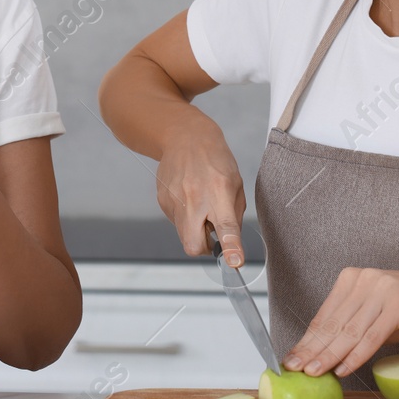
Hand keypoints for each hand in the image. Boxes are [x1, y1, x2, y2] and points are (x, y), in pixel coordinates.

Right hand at [155, 124, 246, 265]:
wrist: (184, 138)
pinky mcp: (162, 202)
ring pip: (184, 235)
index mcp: (219, 192)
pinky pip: (176, 222)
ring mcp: (175, 201)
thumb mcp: (235, 183)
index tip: (234, 261)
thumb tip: (231, 244)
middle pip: (194, 245)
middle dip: (204, 249)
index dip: (231, 247)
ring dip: (194, 229)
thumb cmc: (215, 160)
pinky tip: (188, 196)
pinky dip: (185, 217)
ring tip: (200, 203)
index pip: (226, 226)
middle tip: (211, 235)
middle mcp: (195, 199)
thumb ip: (234, 215)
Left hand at [281, 267, 398, 378]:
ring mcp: (382, 289)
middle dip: (312, 349)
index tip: (292, 358)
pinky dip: (356, 355)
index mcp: (352, 278)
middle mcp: (364, 279)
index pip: (324, 314)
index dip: (307, 339)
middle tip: (296, 369)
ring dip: (330, 355)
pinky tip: (344, 369)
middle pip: (333, 323)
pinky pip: (371, 336)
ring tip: (315, 372)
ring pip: (349, 331)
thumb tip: (320, 353)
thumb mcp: (373, 313)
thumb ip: (350, 326)